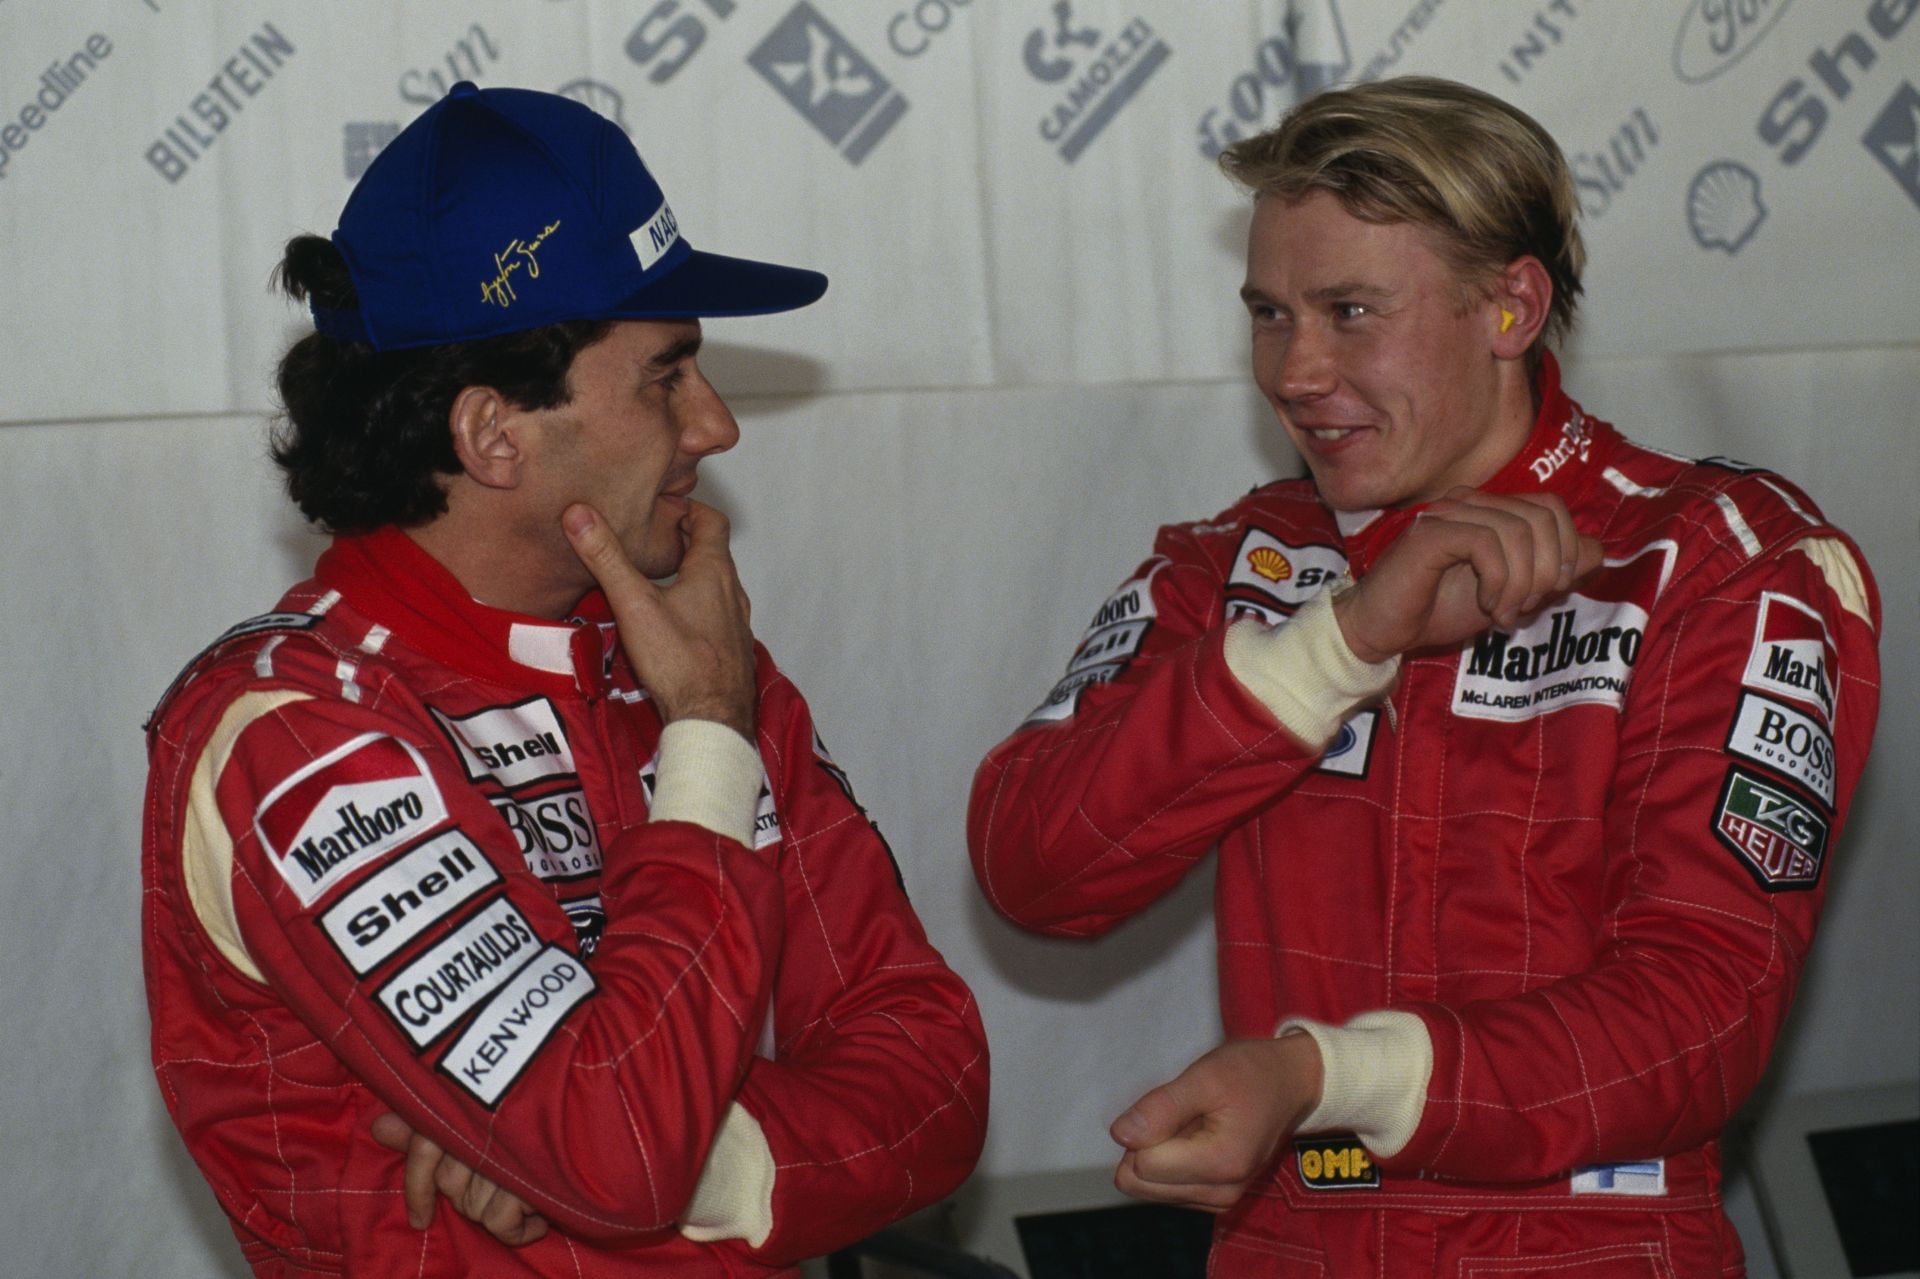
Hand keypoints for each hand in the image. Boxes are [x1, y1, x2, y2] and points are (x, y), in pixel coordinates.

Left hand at [370, 1112, 548, 1246]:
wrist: (602, 1107)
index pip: (424, 1149)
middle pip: (451, 1187)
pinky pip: (500, 1222)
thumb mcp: (480, 1114)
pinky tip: (538, 1214)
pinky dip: (518, 1229)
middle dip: (472, 1197)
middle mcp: (481, 1128)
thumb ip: (427, 1123)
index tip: (419, 1220)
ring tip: (528, 1195)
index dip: (417, 1188)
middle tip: (506, 1186)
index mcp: (468, 1105)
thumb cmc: (544, 1109)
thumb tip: (379, 1125)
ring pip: (474, 1208)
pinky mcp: (526, 1177)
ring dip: (500, 1211)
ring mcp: (502, 1153)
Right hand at [563, 500, 756, 737]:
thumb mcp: (634, 603)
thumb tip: (580, 515)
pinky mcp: (731, 649)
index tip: (663, 509)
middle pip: (713, 552)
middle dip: (684, 541)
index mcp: (714, 571)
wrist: (712, 718)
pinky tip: (673, 624)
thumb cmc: (679, 661)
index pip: (711, 521)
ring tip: (658, 579)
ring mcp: (736, 622)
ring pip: (716, 586)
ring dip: (691, 576)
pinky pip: (717, 615)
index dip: (688, 508)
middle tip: (653, 540)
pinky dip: (697, 606)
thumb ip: (606, 558)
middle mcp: (733, 592)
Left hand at [1108, 1034, 1323, 1211]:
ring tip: (1194, 1123)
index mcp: (1221, 1164)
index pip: (1142, 1164)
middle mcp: (1223, 1193)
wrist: (1292, 1083)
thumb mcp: (1205, 1076)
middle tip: (1181, 1115)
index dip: (1145, 1129)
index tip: (1174, 1105)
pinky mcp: (1217, 1199)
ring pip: (1150, 1188)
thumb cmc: (1251, 1073)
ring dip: (1161, 1153)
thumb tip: (1120, 1135)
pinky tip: (1197, 1137)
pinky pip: (1168, 1188)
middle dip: (1148, 1145)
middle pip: (1141, 1183)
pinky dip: (1172, 1162)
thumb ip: (1162, 1107)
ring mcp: (1221, 1200)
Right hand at [1334, 489, 1602, 663]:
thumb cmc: (1437, 609)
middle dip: (1546, 570)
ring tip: (1503, 613)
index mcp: (1489, 509)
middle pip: (1542, 516)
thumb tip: (1596, 551)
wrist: (1383, 630)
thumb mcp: (1510, 592)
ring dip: (1522, 583)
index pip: (1551, 508)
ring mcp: (1448, 513)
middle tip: (1525, 606)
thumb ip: (1551, 570)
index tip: (1546, 593)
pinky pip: (1487, 544)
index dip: (1564, 550)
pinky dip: (1499, 582)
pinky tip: (1487, 606)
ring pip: (1518, 531)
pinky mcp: (1431, 534)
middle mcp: (1469, 502)